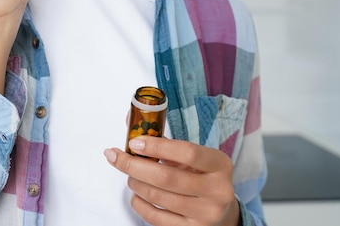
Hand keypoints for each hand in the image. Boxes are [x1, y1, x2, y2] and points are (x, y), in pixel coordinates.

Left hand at [104, 136, 239, 225]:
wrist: (221, 212)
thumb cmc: (202, 177)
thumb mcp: (193, 157)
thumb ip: (165, 142)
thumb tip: (131, 123)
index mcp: (220, 164)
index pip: (187, 152)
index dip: (157, 146)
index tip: (134, 143)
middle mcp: (217, 190)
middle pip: (166, 177)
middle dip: (135, 165)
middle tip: (118, 158)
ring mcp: (206, 214)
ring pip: (157, 197)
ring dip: (136, 183)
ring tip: (131, 176)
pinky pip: (155, 217)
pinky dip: (139, 203)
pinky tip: (137, 194)